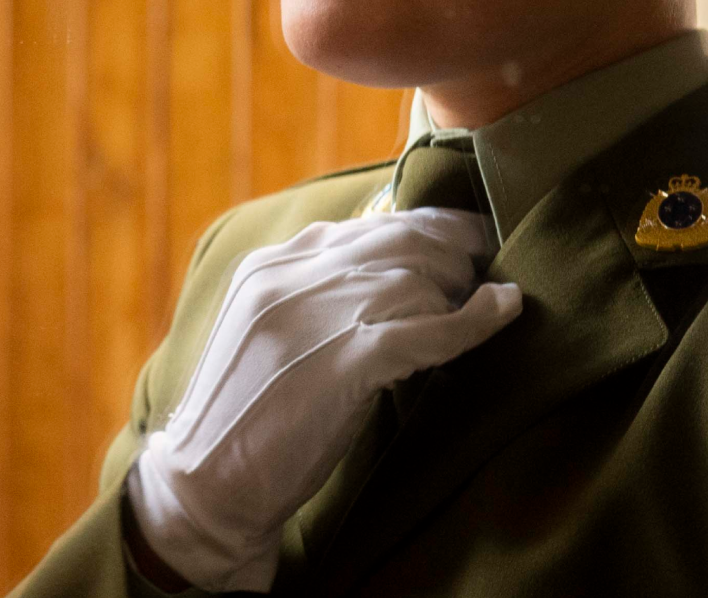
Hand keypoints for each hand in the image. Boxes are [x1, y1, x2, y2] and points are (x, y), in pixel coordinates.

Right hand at [124, 208, 521, 591]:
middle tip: (484, 272)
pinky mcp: (344, 361)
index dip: (425, 229)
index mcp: (268, 266)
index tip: (463, 243)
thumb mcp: (266, 335)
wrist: (206, 483)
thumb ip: (311, 297)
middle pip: (399, 240)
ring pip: (417, 278)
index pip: (364, 225)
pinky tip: (502, 311)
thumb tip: (393, 276)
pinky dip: (475, 320)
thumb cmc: (245, 418)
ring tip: (484, 303)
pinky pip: (428, 329)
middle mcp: (289, 277)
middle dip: (454, 252)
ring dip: (461, 290)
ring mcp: (316, 316)